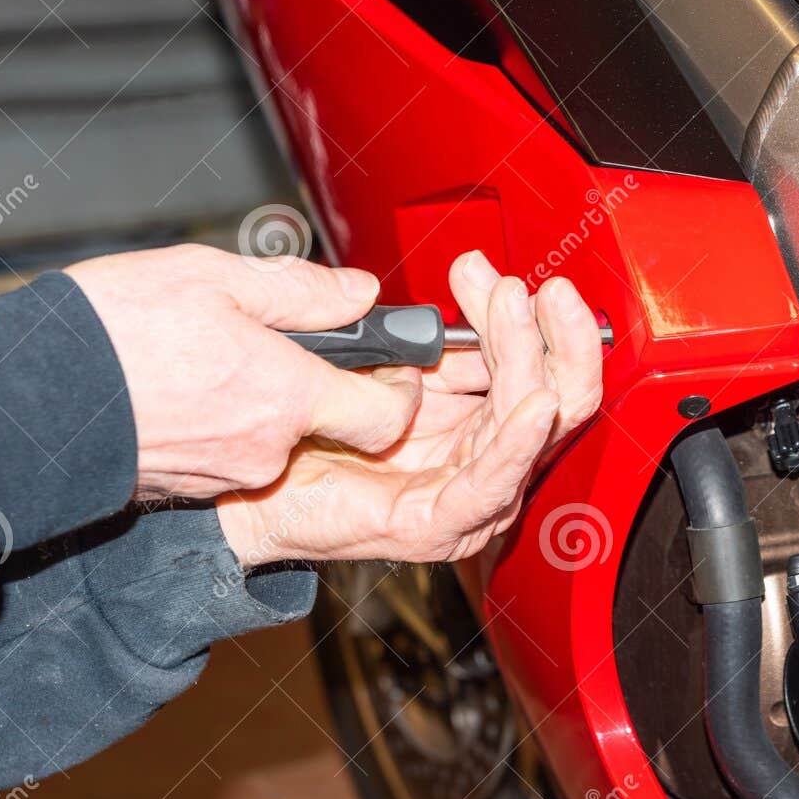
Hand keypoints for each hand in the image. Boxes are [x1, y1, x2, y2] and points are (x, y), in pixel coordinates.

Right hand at [66, 244, 420, 499]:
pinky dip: (224, 421)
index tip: (388, 360)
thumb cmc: (111, 333)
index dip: (398, 387)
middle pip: (329, 423)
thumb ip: (301, 289)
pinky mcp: (190, 486)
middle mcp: (267, 449)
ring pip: (277, 435)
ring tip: (215, 355)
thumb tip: (358, 292)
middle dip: (317, 383)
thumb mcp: (214, 277)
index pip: (389, 415)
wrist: (26, 396)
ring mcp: (228, 474)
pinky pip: (232, 451)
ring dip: (263, 398)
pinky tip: (189, 386)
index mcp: (287, 396)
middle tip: (280, 341)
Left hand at [214, 252, 603, 565]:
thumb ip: (427, 347)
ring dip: (526, 359)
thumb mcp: (383, 371)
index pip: (531, 368)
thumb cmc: (307, 434)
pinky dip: (518, 441)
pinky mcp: (440, 524)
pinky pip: (492, 481)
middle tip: (533, 288)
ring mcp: (468, 497)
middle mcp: (483, 462)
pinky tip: (535, 404)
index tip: (493, 274)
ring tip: (513, 310)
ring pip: (527, 425)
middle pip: (552, 396)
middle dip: (553, 334)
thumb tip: (464, 302)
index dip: (526, 318)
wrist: (246, 491)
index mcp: (475, 424)